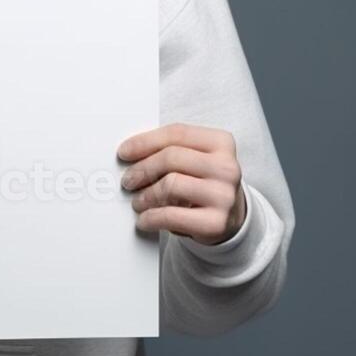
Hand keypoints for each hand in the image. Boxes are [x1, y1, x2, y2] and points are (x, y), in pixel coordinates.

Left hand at [117, 123, 245, 245]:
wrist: (231, 218)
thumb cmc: (205, 183)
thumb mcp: (196, 160)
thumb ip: (171, 150)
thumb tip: (130, 154)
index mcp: (221, 143)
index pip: (177, 133)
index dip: (145, 141)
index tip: (124, 152)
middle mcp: (227, 167)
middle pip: (171, 158)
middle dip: (143, 169)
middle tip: (128, 181)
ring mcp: (223, 195)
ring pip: (171, 185)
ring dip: (146, 195)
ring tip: (138, 201)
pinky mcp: (216, 222)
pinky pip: (172, 215)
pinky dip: (152, 217)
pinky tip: (145, 219)